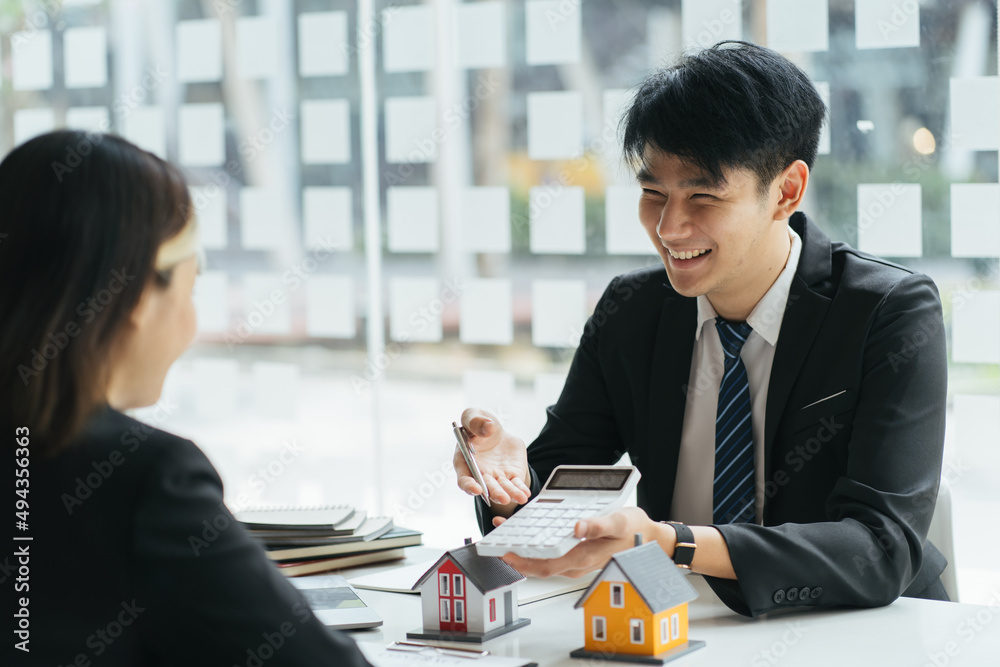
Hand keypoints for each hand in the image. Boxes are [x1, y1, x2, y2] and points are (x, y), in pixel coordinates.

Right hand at [453, 408, 530, 511]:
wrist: (495, 429)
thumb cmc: (478, 423)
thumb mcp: (474, 415)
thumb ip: (475, 421)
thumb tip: (488, 428)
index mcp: (464, 460)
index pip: (464, 478)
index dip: (469, 485)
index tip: (477, 489)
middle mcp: (479, 473)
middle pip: (486, 487)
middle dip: (494, 493)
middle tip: (503, 498)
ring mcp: (495, 476)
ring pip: (502, 488)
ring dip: (510, 494)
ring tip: (520, 498)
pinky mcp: (510, 474)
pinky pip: (515, 484)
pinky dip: (520, 489)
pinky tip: (525, 493)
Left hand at [498, 507, 671, 578]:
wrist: (650, 538)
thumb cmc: (634, 530)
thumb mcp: (618, 522)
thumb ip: (598, 526)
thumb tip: (576, 528)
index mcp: (585, 556)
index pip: (547, 564)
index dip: (523, 561)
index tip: (505, 552)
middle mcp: (578, 563)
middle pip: (540, 566)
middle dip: (515, 557)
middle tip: (494, 544)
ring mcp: (577, 561)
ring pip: (544, 561)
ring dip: (523, 551)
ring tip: (504, 534)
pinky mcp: (577, 555)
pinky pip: (552, 555)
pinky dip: (536, 546)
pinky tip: (527, 532)